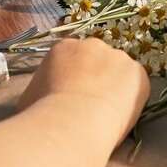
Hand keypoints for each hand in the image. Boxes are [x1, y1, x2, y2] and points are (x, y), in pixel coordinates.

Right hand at [16, 37, 148, 145]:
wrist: (70, 121)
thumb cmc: (42, 113)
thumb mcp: (29, 97)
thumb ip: (39, 90)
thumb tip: (38, 100)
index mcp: (64, 47)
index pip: (73, 60)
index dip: (74, 81)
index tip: (72, 100)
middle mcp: (92, 45)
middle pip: (97, 62)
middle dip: (95, 81)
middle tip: (91, 108)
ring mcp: (117, 56)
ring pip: (118, 72)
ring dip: (114, 88)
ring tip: (107, 115)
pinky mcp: (137, 72)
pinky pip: (136, 85)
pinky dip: (131, 98)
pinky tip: (120, 115)